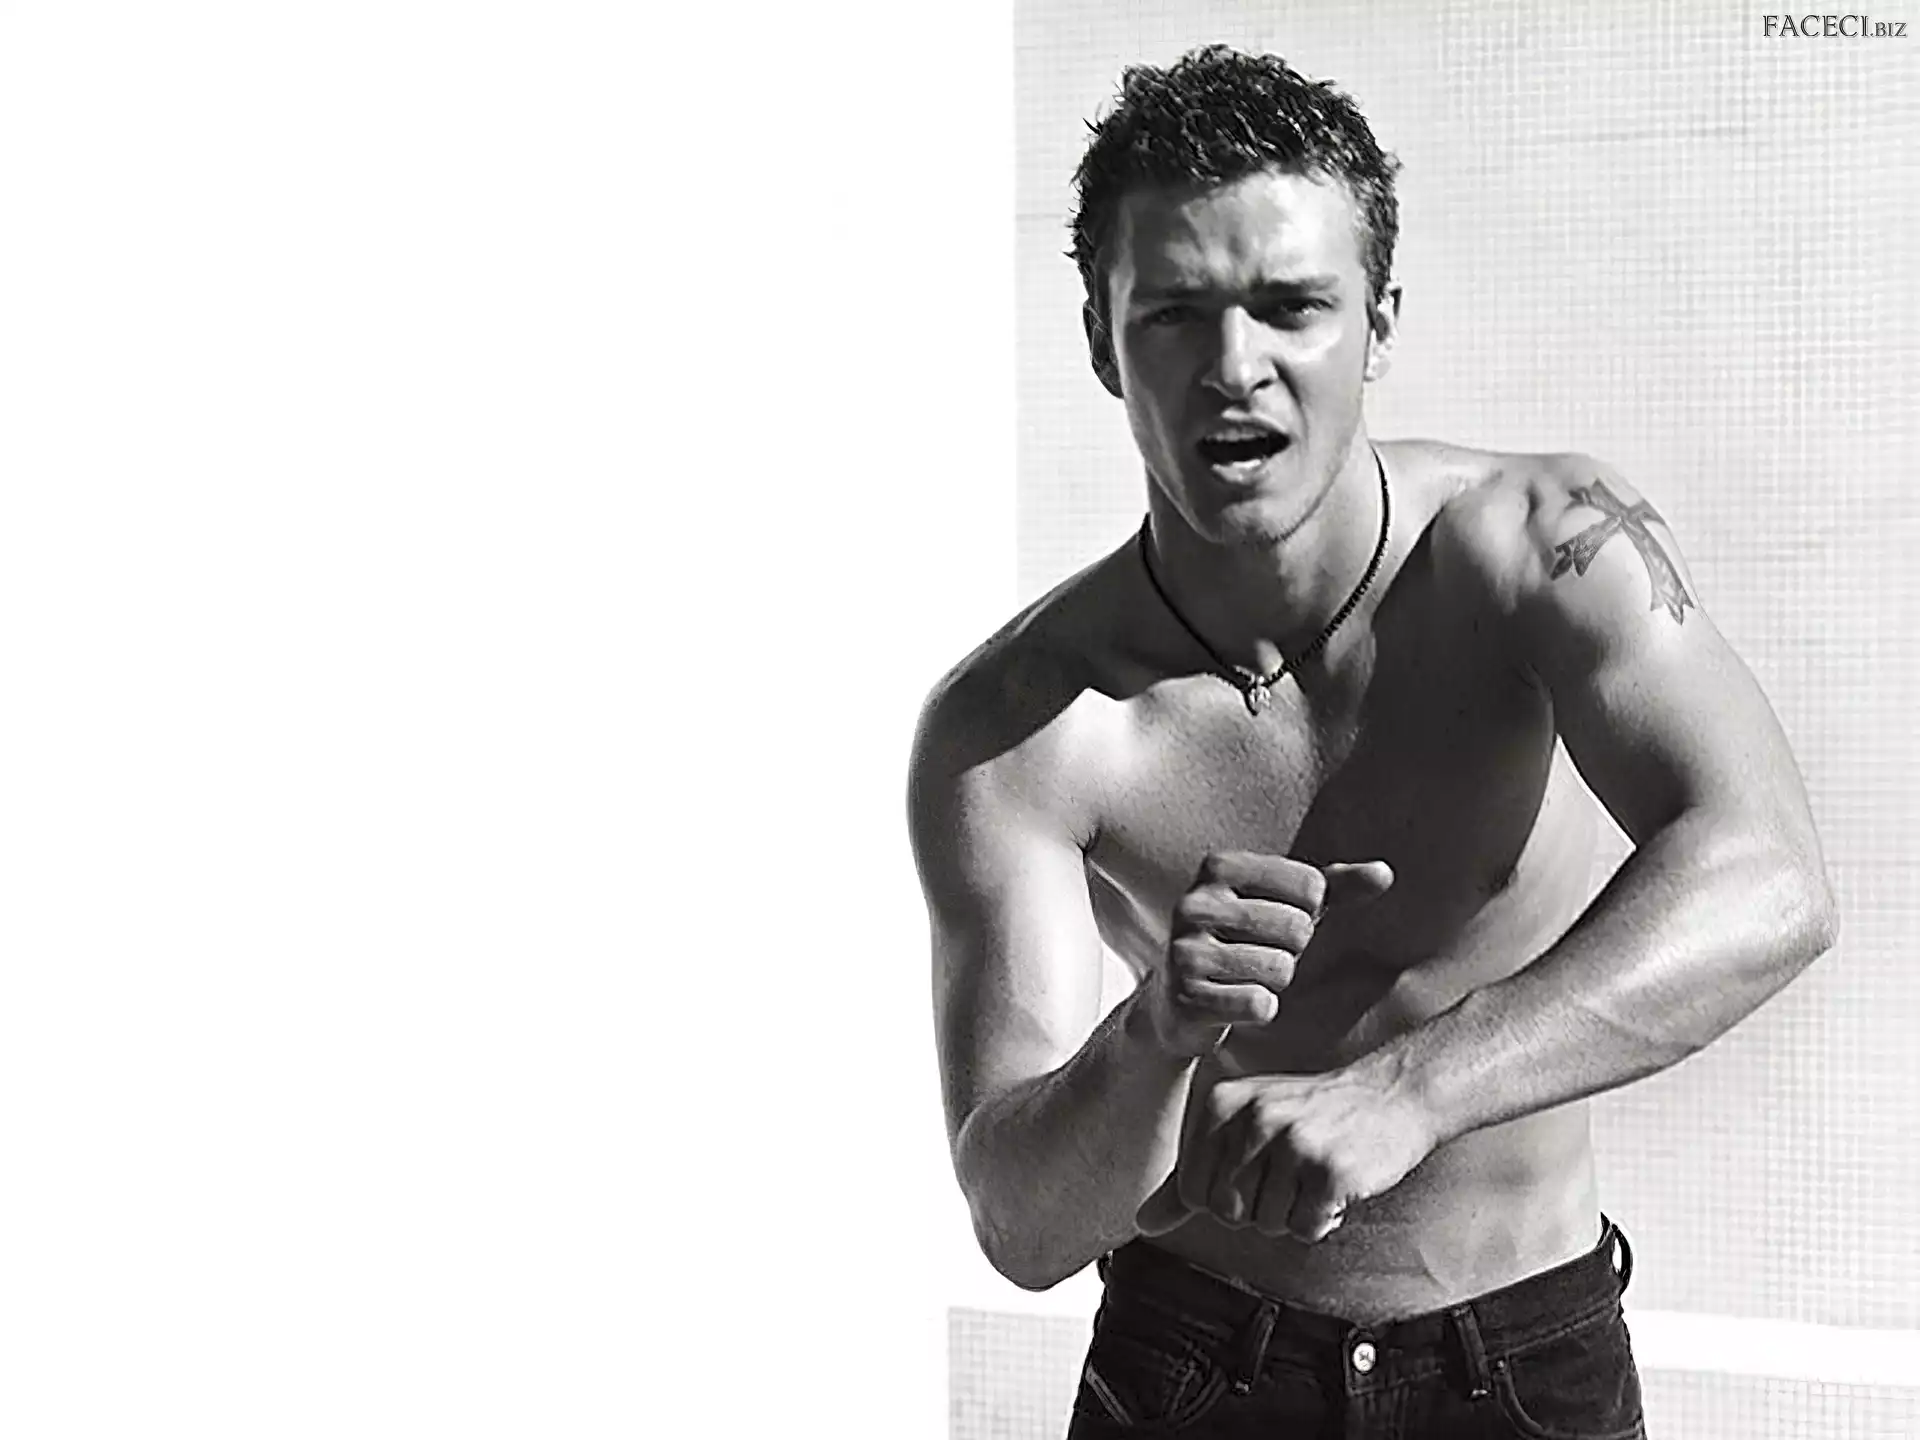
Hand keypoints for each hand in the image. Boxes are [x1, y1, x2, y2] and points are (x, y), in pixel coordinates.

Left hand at [1134, 1061, 1437, 1242]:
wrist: (1392, 1095)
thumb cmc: (1311, 1118)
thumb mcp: (1243, 1133)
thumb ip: (1189, 1180)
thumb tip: (1142, 1223)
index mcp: (1220, 1104)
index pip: (1194, 1195)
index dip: (1228, 1198)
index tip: (1260, 1167)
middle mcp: (1251, 1118)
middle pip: (1228, 1214)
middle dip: (1261, 1209)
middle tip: (1292, 1172)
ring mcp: (1291, 1141)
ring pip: (1268, 1225)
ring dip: (1296, 1213)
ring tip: (1316, 1172)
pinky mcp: (1330, 1170)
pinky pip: (1307, 1230)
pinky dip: (1324, 1220)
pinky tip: (1339, 1184)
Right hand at [1140, 852, 1393, 1059]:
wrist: (1178, 1003)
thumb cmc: (1244, 942)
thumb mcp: (1286, 905)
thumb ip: (1335, 886)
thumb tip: (1384, 873)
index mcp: (1220, 866)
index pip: (1311, 886)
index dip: (1310, 914)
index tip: (1279, 921)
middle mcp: (1195, 902)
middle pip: (1298, 928)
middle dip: (1292, 950)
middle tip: (1261, 955)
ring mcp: (1185, 949)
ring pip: (1281, 969)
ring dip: (1275, 981)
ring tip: (1246, 977)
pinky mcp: (1186, 996)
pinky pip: (1259, 1003)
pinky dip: (1260, 1009)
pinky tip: (1236, 1002)